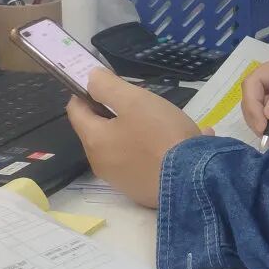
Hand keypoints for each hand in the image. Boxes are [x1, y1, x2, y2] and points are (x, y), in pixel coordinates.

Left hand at [66, 68, 203, 207]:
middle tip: (143, 103)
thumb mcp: (135, 101)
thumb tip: (90, 78)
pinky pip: (142, 162)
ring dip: (137, 132)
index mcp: (95, 140)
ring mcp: (121, 180)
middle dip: (116, 113)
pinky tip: (179, 144)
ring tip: (165, 124)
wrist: (192, 180)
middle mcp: (101, 163)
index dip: (86, 92)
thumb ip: (108, 86)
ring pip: (122, 146)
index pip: (76, 110)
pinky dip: (153, 150)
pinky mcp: (141, 190)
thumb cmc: (161, 135)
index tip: (108, 83)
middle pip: (100, 130)